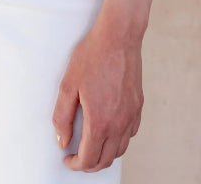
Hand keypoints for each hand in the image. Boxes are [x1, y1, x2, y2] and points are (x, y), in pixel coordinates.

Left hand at [51, 12, 143, 171]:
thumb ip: (62, 116)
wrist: (118, 36)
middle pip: (105, 160)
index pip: (89, 159)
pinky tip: (109, 130)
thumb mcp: (68, 85)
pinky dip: (119, 140)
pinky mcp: (138, 106)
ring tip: (92, 146)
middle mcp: (119, 124)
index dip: (76, 164)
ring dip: (105, 154)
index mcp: (99, 121)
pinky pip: (130, 134)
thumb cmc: (92, 56)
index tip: (68, 158)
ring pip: (120, 150)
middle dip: (89, 164)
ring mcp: (131, 115)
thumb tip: (62, 140)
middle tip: (77, 157)